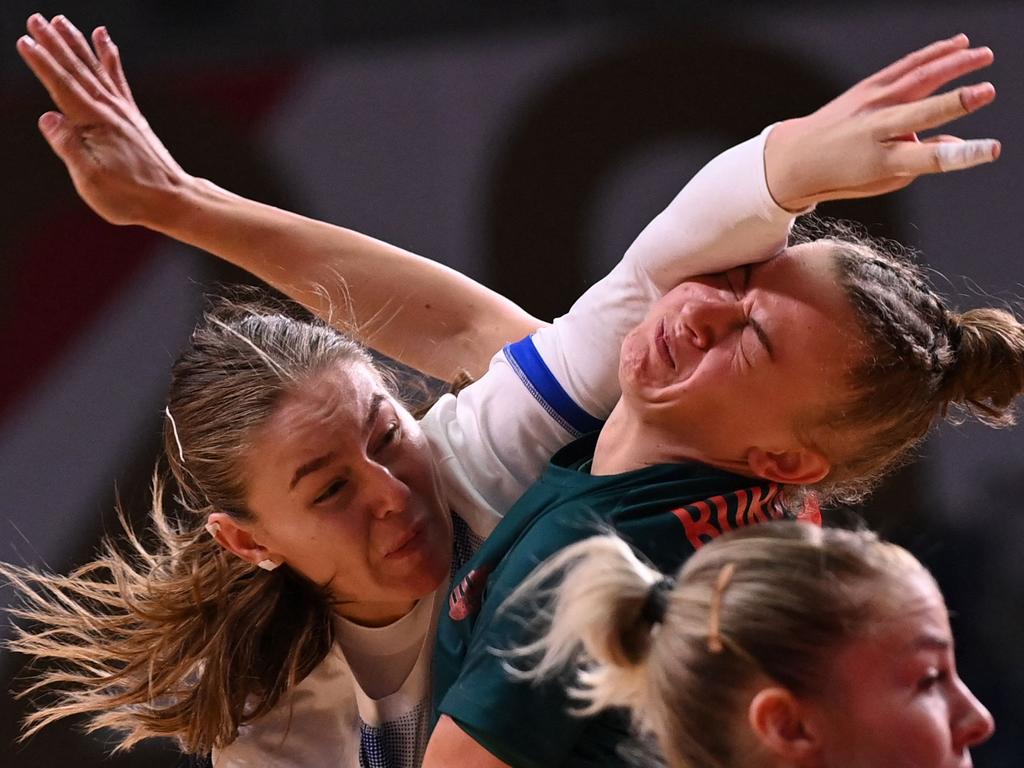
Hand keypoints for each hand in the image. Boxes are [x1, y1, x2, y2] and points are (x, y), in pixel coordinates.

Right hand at [17, 13, 191, 226]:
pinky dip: (110, 57)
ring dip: (77, 44)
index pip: (62, 86)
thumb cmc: (131, 196)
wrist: (173, 199)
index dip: (42, 63)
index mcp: (94, 125)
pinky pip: (118, 79)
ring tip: (61, 21)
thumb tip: (48, 117)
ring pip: (95, 70)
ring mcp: (123, 112)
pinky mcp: (133, 117)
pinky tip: (105, 40)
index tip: (25, 41)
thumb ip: (68, 146)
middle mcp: (110, 111)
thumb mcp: (91, 180)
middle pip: (77, 71)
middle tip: (36, 19)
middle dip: (55, 44)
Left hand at [764, 35, 999, 210]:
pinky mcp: (867, 87)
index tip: (990, 149)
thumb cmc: (846, 173)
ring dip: (953, 64)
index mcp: (883, 162)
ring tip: (984, 55)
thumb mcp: (883, 181)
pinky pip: (906, 66)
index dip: (962, 155)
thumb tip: (958, 143)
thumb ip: (921, 162)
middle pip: (921, 113)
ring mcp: (871, 104)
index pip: (928, 158)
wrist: (799, 156)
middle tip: (989, 91)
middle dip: (957, 103)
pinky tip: (957, 44)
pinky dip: (933, 53)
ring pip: (917, 79)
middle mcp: (876, 130)